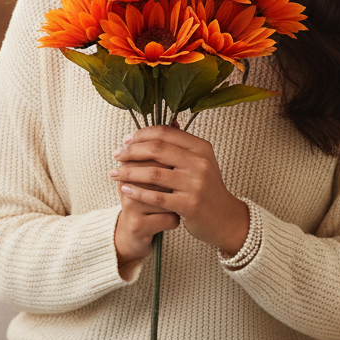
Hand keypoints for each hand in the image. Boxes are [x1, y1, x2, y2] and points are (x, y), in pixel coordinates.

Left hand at [110, 125, 249, 256]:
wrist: (225, 218)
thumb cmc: (206, 188)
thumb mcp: (200, 161)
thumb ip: (182, 144)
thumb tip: (167, 121)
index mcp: (201, 147)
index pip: (165, 132)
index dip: (142, 134)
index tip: (126, 140)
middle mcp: (200, 163)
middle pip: (157, 149)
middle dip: (131, 151)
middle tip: (116, 155)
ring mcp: (195, 184)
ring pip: (153, 173)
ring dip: (129, 172)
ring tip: (115, 173)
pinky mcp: (189, 205)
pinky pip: (156, 197)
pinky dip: (137, 192)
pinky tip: (125, 189)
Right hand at [111, 155, 178, 274]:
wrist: (135, 232)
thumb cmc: (149, 198)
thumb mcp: (152, 173)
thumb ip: (163, 149)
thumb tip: (176, 123)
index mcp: (128, 168)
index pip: (152, 153)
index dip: (171, 158)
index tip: (183, 164)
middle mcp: (125, 185)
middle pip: (158, 173)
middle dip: (175, 178)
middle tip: (184, 182)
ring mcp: (131, 207)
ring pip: (165, 196)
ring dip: (177, 199)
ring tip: (179, 201)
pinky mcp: (139, 226)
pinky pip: (168, 218)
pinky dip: (176, 219)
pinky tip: (177, 219)